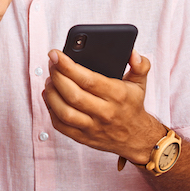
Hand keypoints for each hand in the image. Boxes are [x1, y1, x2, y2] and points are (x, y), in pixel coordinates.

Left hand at [43, 49, 163, 163]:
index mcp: (117, 95)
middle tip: (51, 63)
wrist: (137, 137)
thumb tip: (132, 53)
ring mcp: (93, 127)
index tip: (55, 54)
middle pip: (73, 94)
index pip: (87, 79)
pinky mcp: (83, 137)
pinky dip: (50, 110)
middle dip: (56, 76)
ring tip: (50, 80)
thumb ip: (140, 64)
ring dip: (51, 93)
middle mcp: (105, 112)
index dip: (67, 65)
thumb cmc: (133, 105)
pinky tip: (49, 97)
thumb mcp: (140, 82)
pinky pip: (61, 126)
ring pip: (64, 112)